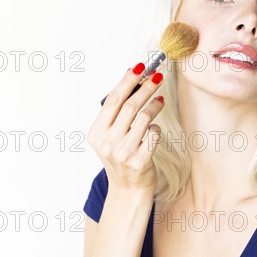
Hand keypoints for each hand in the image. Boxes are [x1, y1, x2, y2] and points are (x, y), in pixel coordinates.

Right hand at [87, 64, 164, 194]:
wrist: (127, 190)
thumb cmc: (121, 158)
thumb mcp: (110, 137)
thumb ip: (117, 114)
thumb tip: (135, 81)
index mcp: (96, 133)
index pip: (113, 100)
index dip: (128, 80)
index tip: (140, 66)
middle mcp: (108, 142)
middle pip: (130, 105)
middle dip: (146, 87)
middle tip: (158, 76)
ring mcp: (124, 153)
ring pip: (145, 118)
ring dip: (155, 105)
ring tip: (160, 99)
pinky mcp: (141, 161)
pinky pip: (154, 134)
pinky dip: (157, 128)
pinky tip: (155, 129)